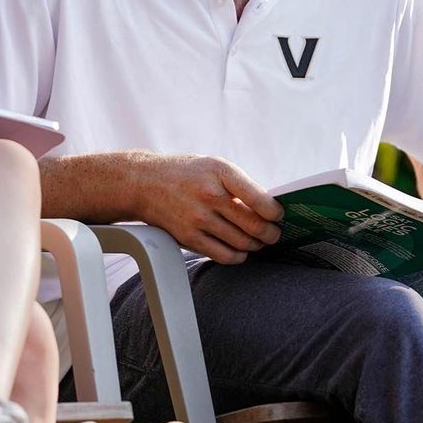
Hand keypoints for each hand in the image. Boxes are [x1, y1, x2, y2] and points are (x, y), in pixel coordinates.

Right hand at [147, 154, 283, 263]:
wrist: (144, 183)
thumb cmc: (186, 174)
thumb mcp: (214, 166)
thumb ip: (241, 185)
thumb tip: (270, 210)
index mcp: (220, 172)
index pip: (260, 200)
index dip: (276, 212)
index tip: (278, 215)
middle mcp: (209, 195)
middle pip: (255, 226)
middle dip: (271, 233)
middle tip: (273, 233)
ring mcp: (198, 218)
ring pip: (243, 243)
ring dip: (256, 245)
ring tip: (258, 240)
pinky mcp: (189, 237)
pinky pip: (224, 255)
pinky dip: (239, 256)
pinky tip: (240, 249)